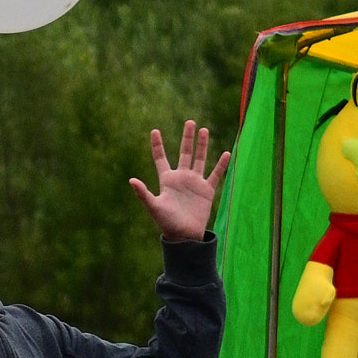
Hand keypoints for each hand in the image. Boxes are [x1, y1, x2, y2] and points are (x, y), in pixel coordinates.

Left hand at [129, 121, 230, 239]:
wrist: (184, 236)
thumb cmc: (167, 222)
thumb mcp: (154, 206)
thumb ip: (143, 193)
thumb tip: (131, 180)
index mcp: (167, 180)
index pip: (161, 158)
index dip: (157, 145)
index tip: (154, 131)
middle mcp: (181, 178)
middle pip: (184, 153)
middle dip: (187, 138)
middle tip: (190, 122)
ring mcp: (195, 183)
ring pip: (199, 159)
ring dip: (202, 145)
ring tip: (204, 130)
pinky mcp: (207, 190)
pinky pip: (215, 174)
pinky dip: (221, 165)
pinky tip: (226, 153)